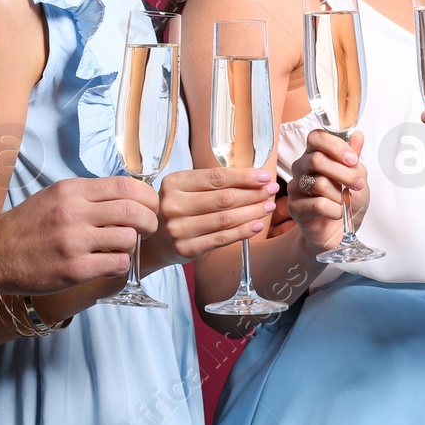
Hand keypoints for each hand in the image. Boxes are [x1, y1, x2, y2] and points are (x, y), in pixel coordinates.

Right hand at [0, 176, 159, 292]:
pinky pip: (116, 264)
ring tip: (120, 247)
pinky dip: (120, 264)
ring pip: (128, 239)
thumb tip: (128, 195)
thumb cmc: (27, 225)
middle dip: (149, 221)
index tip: (149, 206)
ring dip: (132, 244)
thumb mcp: (56, 196)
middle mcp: (74, 213)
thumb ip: (89, 194)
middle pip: (133, 211)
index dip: (147, 197)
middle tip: (147, 228)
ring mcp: (74, 242)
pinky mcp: (73, 270)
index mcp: (72, 191)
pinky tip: (109, 263)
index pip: (126, 186)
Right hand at [142, 168, 277, 274]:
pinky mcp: (187, 249)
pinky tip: (257, 225)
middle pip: (224, 198)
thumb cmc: (176, 209)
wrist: (153, 241)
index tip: (264, 176)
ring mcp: (179, 229)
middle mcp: (173, 205)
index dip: (244, 176)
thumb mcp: (184, 189)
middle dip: (253, 193)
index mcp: (174, 183)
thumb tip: (253, 177)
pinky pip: (221, 239)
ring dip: (252, 212)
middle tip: (272, 190)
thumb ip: (211, 183)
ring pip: (225, 219)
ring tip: (268, 206)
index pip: (216, 177)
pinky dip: (242, 231)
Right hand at [287, 129, 368, 254]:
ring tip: (346, 202)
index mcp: (315, 154)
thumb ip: (354, 158)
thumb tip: (358, 135)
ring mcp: (296, 188)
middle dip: (344, 173)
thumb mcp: (358, 177)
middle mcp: (301, 168)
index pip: (316, 137)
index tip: (352, 159)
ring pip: (318, 183)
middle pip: (316, 159)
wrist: (340, 231)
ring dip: (340, 195)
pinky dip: (335, 210)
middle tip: (358, 184)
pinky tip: (338, 213)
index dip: (334, 145)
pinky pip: (318, 205)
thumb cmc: (347, 201)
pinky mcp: (295, 208)